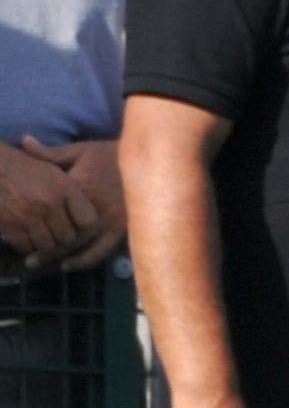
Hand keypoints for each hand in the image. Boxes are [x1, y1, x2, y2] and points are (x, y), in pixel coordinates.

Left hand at [20, 138, 124, 269]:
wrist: (150, 160)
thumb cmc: (111, 155)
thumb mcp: (82, 150)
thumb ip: (52, 153)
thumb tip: (24, 141)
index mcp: (81, 187)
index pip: (51, 209)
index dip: (34, 222)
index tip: (18, 231)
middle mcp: (94, 207)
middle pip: (64, 233)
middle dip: (44, 248)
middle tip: (28, 259)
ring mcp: (110, 220)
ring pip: (80, 245)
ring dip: (59, 257)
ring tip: (42, 264)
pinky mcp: (122, 228)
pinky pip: (101, 251)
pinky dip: (84, 261)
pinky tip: (69, 265)